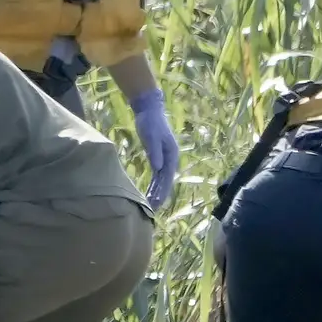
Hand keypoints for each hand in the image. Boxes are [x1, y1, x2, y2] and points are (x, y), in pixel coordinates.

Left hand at [128, 85, 178, 210]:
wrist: (149, 111)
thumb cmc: (150, 122)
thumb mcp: (151, 136)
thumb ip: (154, 151)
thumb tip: (158, 168)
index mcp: (172, 155)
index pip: (168, 178)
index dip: (163, 191)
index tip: (157, 203)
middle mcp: (171, 159)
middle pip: (166, 181)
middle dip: (160, 196)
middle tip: (152, 210)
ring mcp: (165, 159)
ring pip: (161, 180)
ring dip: (157, 192)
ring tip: (150, 206)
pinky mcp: (157, 157)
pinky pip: (157, 175)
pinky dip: (154, 185)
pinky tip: (149, 194)